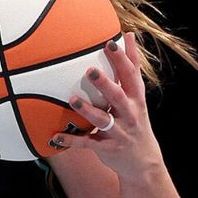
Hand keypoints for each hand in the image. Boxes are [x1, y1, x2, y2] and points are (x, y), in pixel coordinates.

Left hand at [50, 33, 163, 175]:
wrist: (144, 162)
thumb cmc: (135, 119)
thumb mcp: (137, 95)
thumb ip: (131, 67)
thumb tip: (128, 35)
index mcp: (135, 98)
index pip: (131, 75)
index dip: (122, 59)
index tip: (110, 43)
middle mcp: (130, 113)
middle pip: (118, 96)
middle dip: (105, 84)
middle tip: (90, 70)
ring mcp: (119, 132)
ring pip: (103, 120)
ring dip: (87, 111)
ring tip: (72, 99)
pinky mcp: (108, 148)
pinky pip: (88, 144)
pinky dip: (71, 141)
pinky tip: (54, 137)